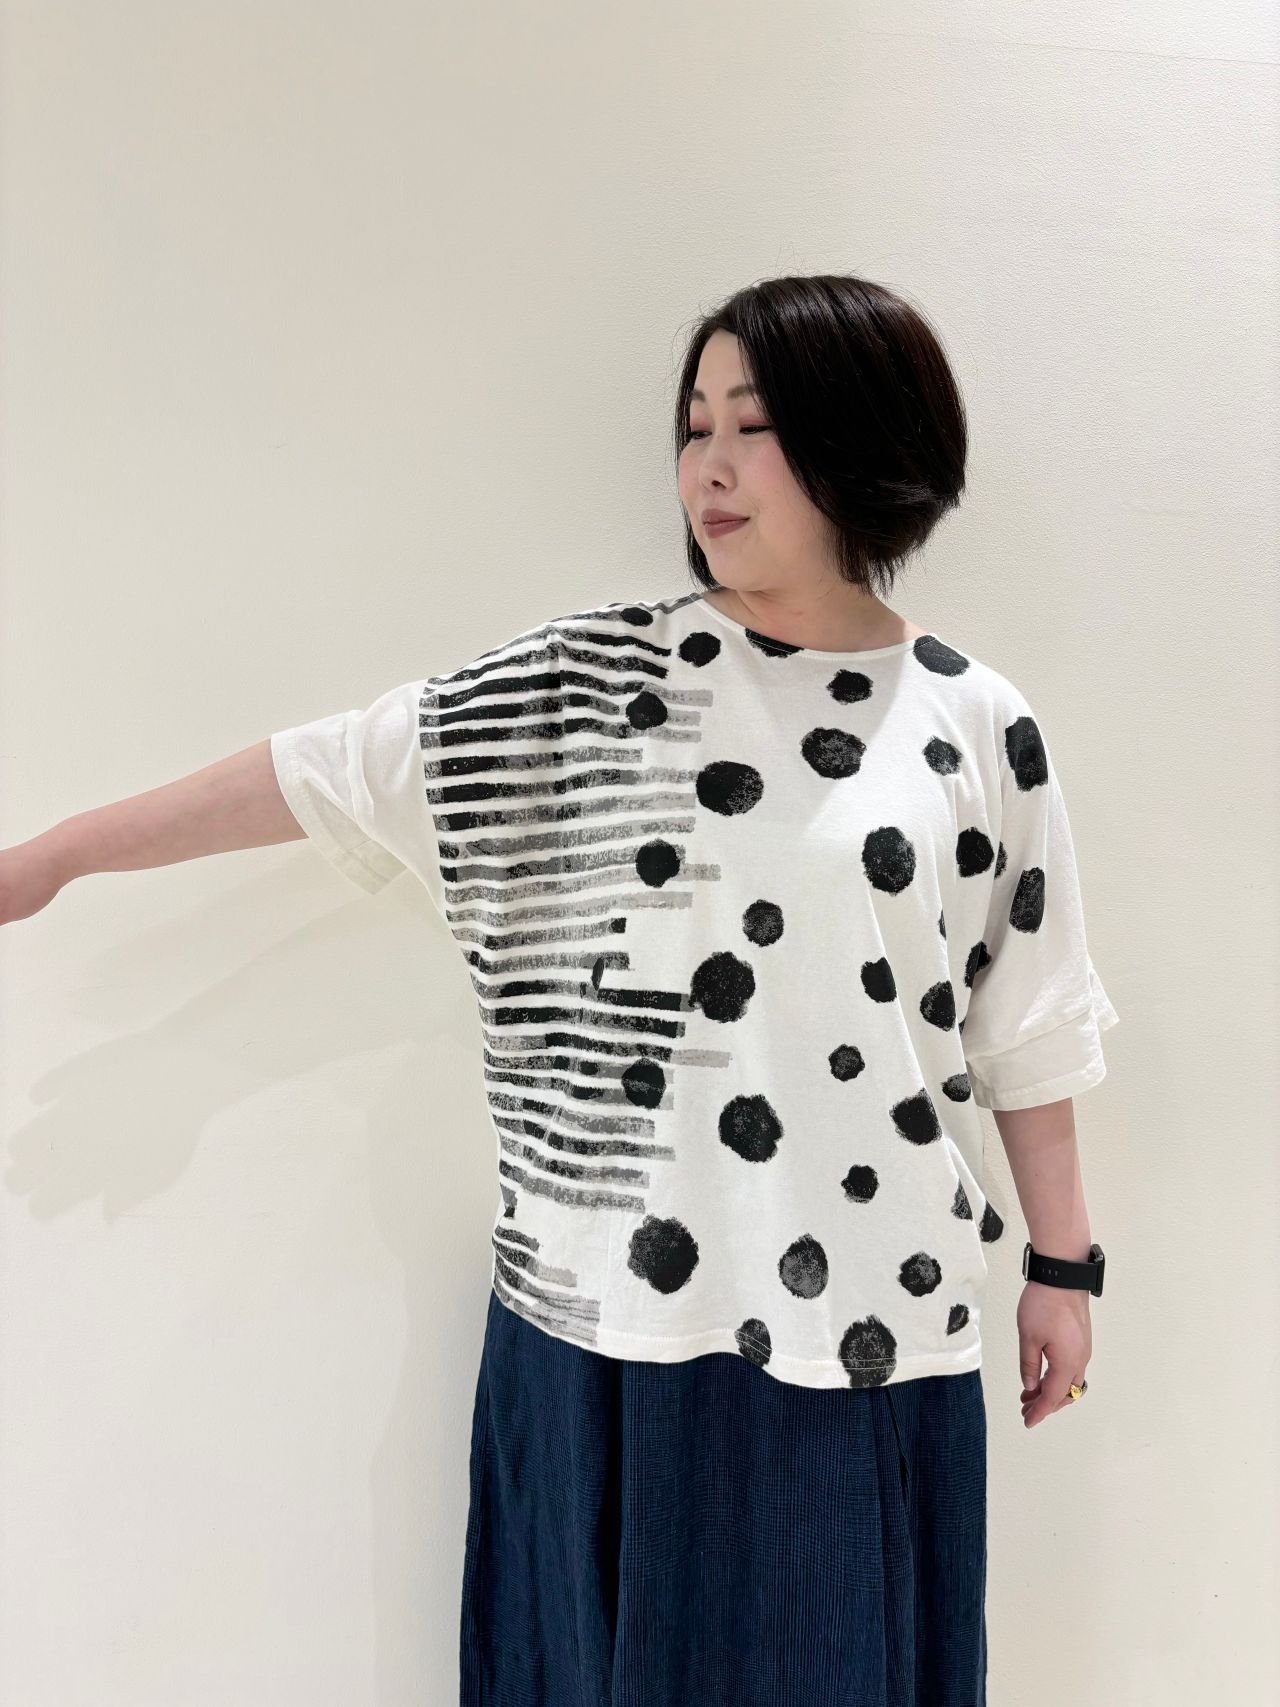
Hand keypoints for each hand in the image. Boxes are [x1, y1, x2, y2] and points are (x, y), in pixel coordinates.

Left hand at [1017, 1281, 1091, 1427]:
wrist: (1063, 1275)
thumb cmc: (1044, 1303)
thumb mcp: (1028, 1338)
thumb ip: (1029, 1365)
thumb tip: (1030, 1386)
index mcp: (1068, 1363)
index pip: (1053, 1396)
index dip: (1039, 1411)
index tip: (1027, 1421)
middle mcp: (1080, 1359)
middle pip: (1065, 1393)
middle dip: (1045, 1404)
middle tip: (1025, 1408)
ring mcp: (1083, 1349)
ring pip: (1070, 1381)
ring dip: (1051, 1390)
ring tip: (1029, 1392)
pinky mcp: (1081, 1339)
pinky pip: (1072, 1367)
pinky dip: (1057, 1377)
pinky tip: (1042, 1373)